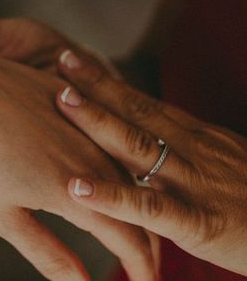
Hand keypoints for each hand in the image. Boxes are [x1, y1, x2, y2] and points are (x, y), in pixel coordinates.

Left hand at [0, 34, 156, 280]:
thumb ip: (48, 253)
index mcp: (72, 187)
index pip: (127, 237)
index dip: (141, 267)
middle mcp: (85, 149)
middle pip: (133, 199)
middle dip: (143, 235)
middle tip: (142, 261)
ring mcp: (75, 116)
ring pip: (119, 163)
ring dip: (129, 194)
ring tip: (127, 218)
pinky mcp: (60, 90)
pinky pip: (98, 127)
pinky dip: (108, 155)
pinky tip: (104, 165)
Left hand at [54, 49, 246, 275]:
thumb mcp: (218, 160)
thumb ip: (178, 146)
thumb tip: (134, 130)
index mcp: (194, 136)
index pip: (142, 101)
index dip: (106, 80)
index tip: (72, 59)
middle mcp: (192, 150)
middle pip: (137, 111)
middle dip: (97, 86)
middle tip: (61, 61)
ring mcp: (195, 182)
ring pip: (140, 146)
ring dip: (99, 121)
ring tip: (63, 101)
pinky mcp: (199, 221)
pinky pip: (150, 207)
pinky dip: (112, 197)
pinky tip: (78, 188)